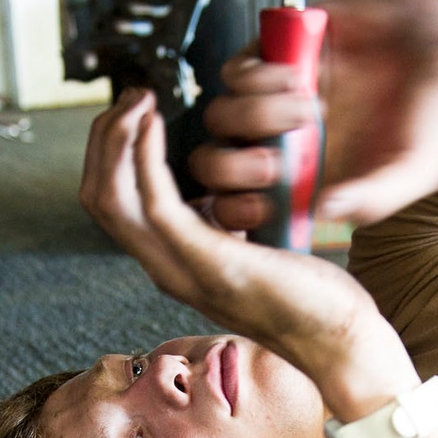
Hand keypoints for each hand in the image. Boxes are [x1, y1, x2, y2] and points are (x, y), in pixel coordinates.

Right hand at [79, 89, 412, 410]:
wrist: (338, 341)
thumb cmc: (309, 295)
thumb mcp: (252, 252)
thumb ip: (225, 228)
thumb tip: (218, 196)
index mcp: (173, 263)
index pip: (111, 205)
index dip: (110, 152)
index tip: (139, 109)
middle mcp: (166, 269)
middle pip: (98, 198)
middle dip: (105, 138)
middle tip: (136, 95)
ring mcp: (183, 271)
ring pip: (113, 200)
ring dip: (118, 140)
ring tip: (141, 101)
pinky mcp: (212, 264)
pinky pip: (157, 205)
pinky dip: (147, 157)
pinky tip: (159, 124)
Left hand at [189, 0, 437, 229]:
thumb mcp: (423, 166)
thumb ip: (378, 198)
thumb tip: (323, 216)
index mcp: (321, 178)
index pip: (255, 208)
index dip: (245, 214)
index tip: (265, 208)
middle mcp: (295, 141)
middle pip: (222, 167)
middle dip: (234, 171)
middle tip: (273, 162)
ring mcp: (284, 95)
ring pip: (223, 118)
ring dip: (252, 119)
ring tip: (306, 109)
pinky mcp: (284, 47)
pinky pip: (235, 69)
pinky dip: (256, 76)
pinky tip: (298, 77)